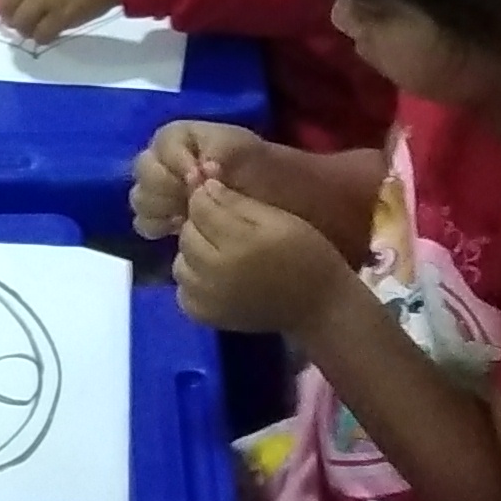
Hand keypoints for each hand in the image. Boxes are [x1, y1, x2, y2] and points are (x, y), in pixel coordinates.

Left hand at [0, 0, 126, 46]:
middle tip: (21, 20)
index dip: (5, 1)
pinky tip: (49, 32)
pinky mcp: (61, 18)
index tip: (11, 6)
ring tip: (36, 27)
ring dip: (26, 29)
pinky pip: (42, 35)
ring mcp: (46, 2)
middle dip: (11, 18)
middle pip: (7, 9)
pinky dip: (43, 36)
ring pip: (22, 26)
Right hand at [128, 117, 248, 240]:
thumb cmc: (249, 164)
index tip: (200, 178)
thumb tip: (201, 171)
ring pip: (140, 197)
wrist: (262, 191)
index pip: (161, 146)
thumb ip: (217, 152)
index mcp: (175, 137)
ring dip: (162, 207)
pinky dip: (160, 225)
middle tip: (192, 197)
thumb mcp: (239, 146)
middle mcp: (158, 160)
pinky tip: (181, 225)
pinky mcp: (158, 215)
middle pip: (144, 171)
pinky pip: (143, 221)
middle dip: (168, 187)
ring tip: (188, 213)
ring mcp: (155, 189)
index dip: (179, 164)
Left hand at [173, 175, 349, 338]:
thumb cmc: (306, 255)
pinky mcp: (205, 316)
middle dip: (199, 224)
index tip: (216, 193)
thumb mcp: (280, 219)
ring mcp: (207, 298)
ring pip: (180, 263)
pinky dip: (193, 281)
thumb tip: (205, 183)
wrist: (320, 307)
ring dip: (194, 253)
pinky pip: (182, 291)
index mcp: (239, 242)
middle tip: (222, 226)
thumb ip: (238, 201)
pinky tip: (215, 277)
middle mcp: (216, 272)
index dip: (205, 195)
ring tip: (218, 252)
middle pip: (186, 234)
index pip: (199, 206)